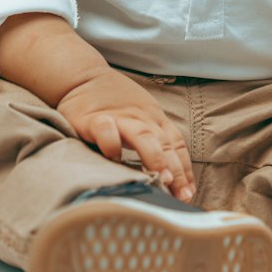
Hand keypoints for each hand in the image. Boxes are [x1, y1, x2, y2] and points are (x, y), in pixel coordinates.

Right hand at [57, 69, 196, 201]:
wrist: (83, 77)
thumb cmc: (113, 103)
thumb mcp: (140, 117)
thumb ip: (152, 141)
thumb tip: (167, 177)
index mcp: (155, 119)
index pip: (176, 145)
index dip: (185, 169)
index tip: (188, 193)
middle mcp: (142, 118)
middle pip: (165, 143)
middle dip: (177, 170)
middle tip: (182, 195)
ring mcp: (119, 117)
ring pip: (142, 136)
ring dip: (155, 158)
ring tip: (162, 180)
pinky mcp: (94, 119)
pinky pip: (106, 130)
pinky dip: (112, 144)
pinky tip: (114, 159)